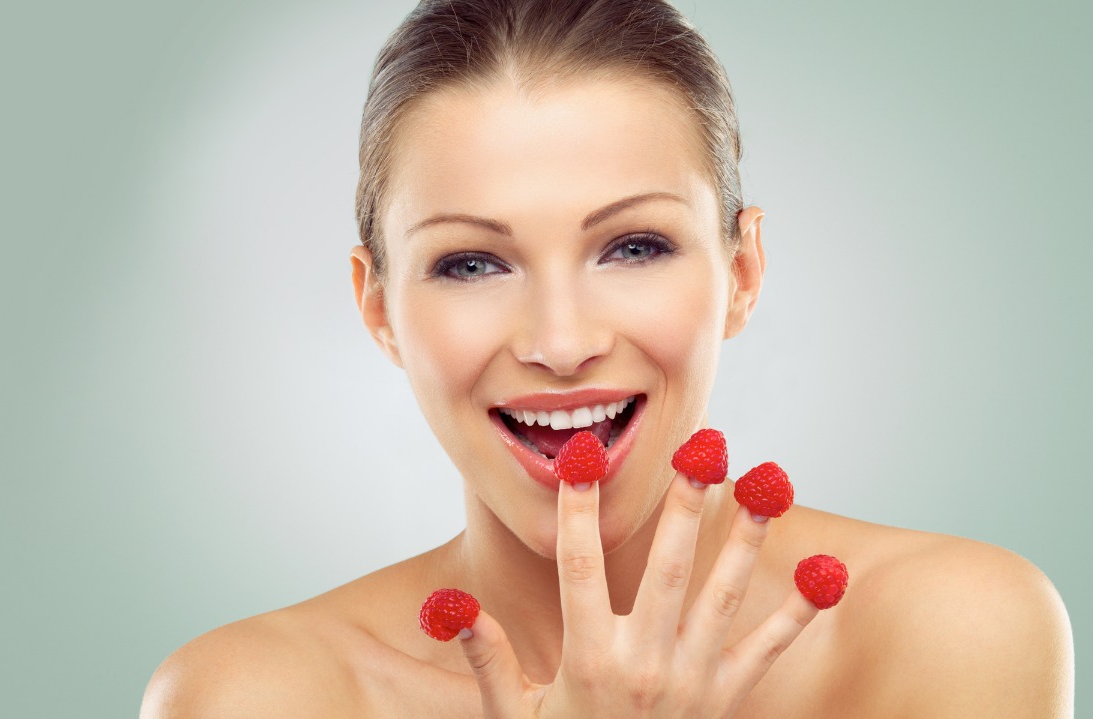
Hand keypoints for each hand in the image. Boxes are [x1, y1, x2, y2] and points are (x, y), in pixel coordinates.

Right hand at [458, 471, 818, 717]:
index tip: (584, 457)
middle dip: (684, 504)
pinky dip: (799, 611)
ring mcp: (691, 682)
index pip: (578, 568)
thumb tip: (450, 608)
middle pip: (666, 569)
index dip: (579, 511)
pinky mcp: (727, 700)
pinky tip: (826, 569)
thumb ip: (489, 660)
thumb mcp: (514, 718)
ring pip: (722, 596)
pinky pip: (768, 649)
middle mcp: (643, 664)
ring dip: (745, 537)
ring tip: (767, 483)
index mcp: (587, 660)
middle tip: (703, 448)